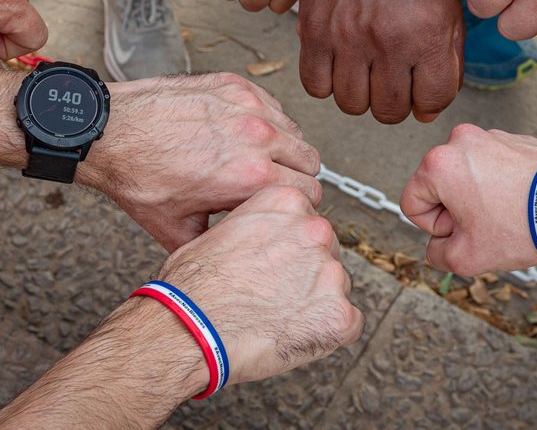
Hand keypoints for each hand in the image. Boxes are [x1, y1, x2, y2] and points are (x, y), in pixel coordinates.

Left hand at [79, 73, 322, 250]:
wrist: (110, 132)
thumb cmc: (139, 178)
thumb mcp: (179, 231)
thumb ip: (220, 242)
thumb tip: (237, 253)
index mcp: (250, 177)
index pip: (309, 193)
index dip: (295, 205)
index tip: (279, 205)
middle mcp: (257, 137)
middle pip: (311, 160)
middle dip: (295, 175)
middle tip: (270, 183)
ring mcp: (247, 106)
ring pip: (294, 130)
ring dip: (282, 146)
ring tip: (253, 158)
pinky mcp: (235, 84)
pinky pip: (272, 104)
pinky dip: (264, 118)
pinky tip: (237, 132)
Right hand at [157, 186, 364, 384]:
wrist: (189, 329)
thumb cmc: (193, 285)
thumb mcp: (219, 231)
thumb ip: (255, 227)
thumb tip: (261, 239)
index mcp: (286, 202)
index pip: (307, 221)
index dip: (290, 248)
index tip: (274, 264)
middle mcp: (315, 230)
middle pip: (325, 252)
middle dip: (305, 273)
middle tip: (273, 294)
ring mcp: (331, 272)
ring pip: (336, 287)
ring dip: (314, 302)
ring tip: (275, 316)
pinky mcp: (339, 314)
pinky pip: (347, 323)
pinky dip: (326, 333)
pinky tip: (292, 334)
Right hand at [298, 0, 462, 123]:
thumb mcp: (447, 7)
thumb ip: (447, 59)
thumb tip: (427, 110)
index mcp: (427, 35)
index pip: (432, 101)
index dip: (429, 103)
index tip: (420, 92)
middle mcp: (388, 42)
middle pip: (389, 111)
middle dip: (395, 105)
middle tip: (391, 84)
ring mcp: (347, 39)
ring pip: (351, 105)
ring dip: (360, 97)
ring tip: (365, 76)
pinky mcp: (315, 32)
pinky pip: (315, 85)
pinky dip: (327, 85)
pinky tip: (338, 67)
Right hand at [401, 124, 536, 274]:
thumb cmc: (523, 226)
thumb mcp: (466, 257)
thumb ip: (436, 254)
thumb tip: (439, 245)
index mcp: (438, 164)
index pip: (412, 203)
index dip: (434, 227)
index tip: (463, 231)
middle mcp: (460, 141)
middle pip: (438, 186)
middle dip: (456, 209)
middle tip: (486, 225)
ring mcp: (489, 136)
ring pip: (466, 176)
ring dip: (478, 196)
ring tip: (506, 213)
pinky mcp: (514, 138)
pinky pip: (492, 166)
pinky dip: (500, 184)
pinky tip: (519, 201)